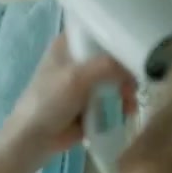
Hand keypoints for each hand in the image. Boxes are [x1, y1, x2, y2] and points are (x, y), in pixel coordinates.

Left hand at [6, 34, 139, 152]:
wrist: (35, 139)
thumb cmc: (48, 102)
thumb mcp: (76, 78)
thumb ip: (106, 67)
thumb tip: (134, 71)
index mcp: (68, 44)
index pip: (99, 33)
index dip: (119, 40)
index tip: (137, 53)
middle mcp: (78, 59)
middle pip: (112, 58)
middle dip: (126, 73)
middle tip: (132, 88)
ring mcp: (84, 82)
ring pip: (115, 80)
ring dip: (126, 92)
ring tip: (129, 106)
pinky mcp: (90, 103)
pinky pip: (113, 99)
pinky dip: (122, 105)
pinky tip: (126, 113)